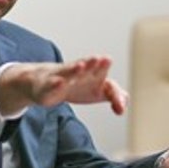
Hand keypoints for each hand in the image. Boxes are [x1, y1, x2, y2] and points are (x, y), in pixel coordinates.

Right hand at [0, 56, 127, 115]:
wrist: (45, 82)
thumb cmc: (77, 85)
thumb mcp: (99, 91)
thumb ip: (115, 96)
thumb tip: (123, 107)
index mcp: (96, 74)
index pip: (108, 83)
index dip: (115, 94)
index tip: (118, 107)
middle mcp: (80, 72)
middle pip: (89, 67)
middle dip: (95, 64)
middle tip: (105, 60)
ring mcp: (62, 77)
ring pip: (69, 71)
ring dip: (75, 69)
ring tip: (81, 66)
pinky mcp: (47, 85)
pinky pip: (51, 84)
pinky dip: (55, 84)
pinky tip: (59, 83)